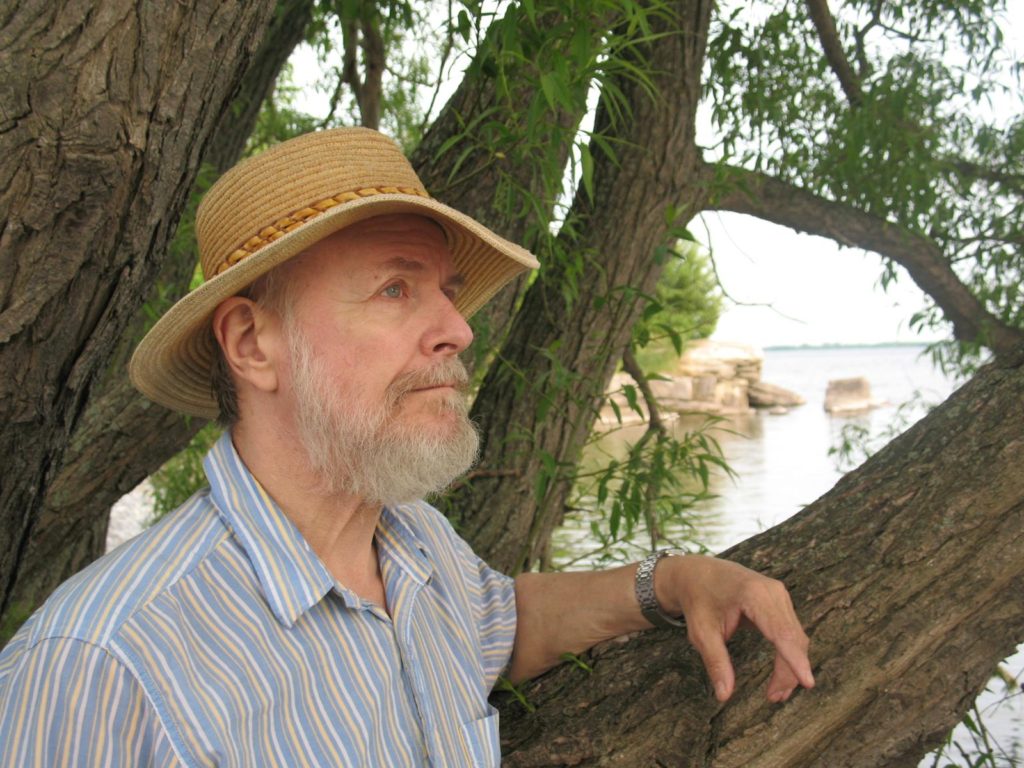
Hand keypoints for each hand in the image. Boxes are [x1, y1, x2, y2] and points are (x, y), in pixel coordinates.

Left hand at [657, 555, 813, 702]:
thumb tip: (724, 695)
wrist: (696, 572)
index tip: (808, 683)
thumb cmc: (698, 600)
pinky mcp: (779, 600)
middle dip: (788, 672)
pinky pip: (791, 630)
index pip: (781, 632)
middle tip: (774, 698)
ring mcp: (778, 594)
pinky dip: (788, 653)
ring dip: (790, 666)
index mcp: (753, 594)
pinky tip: (781, 674)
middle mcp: (772, 591)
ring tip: (775, 693)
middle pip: (792, 638)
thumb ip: (716, 662)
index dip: (795, 660)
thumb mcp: (701, 632)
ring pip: (795, 637)